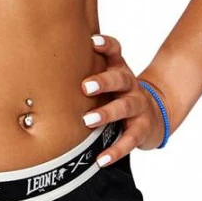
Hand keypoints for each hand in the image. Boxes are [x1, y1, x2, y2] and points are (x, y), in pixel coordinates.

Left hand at [80, 34, 165, 165]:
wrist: (154, 113)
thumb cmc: (118, 92)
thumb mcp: (108, 76)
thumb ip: (86, 68)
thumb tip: (47, 62)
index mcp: (119, 69)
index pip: (115, 51)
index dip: (106, 44)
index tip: (92, 41)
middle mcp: (130, 85)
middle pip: (120, 79)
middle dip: (103, 81)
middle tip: (85, 86)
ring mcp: (138, 106)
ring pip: (125, 108)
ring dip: (107, 114)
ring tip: (88, 120)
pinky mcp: (142, 129)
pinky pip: (129, 140)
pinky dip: (115, 151)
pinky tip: (101, 158)